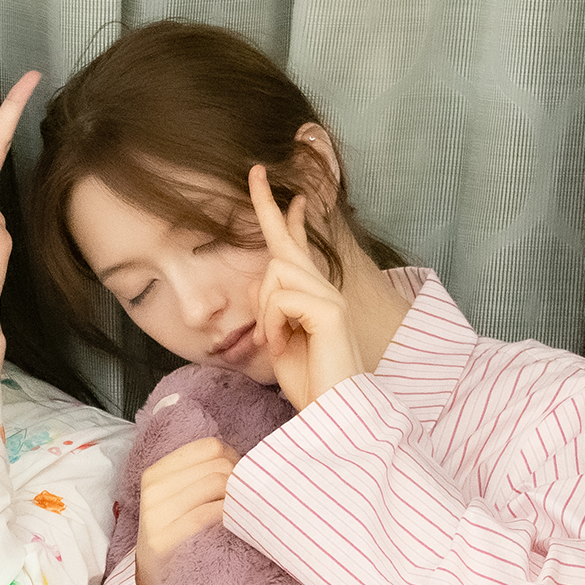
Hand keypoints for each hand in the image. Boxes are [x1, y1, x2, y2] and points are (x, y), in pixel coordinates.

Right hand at [132, 435, 235, 584]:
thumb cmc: (181, 544)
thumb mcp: (181, 504)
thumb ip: (203, 478)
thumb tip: (249, 461)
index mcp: (156, 474)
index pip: (209, 447)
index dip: (234, 462)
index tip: (238, 486)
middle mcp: (153, 490)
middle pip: (218, 465)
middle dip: (241, 482)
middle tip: (246, 506)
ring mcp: (157, 515)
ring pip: (219, 484)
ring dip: (240, 500)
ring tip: (243, 519)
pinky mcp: (166, 539)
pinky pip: (212, 513)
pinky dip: (232, 518)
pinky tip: (236, 532)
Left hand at [250, 164, 375, 409]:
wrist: (330, 414)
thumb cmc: (308, 383)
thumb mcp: (277, 341)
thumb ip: (270, 307)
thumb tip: (262, 274)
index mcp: (311, 297)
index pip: (294, 247)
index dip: (281, 216)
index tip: (272, 184)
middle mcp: (324, 291)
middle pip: (284, 245)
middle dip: (266, 207)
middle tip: (254, 170)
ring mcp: (330, 298)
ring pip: (276, 274)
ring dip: (264, 310)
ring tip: (276, 339)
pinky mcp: (330, 310)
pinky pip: (281, 298)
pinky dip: (272, 323)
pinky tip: (283, 342)